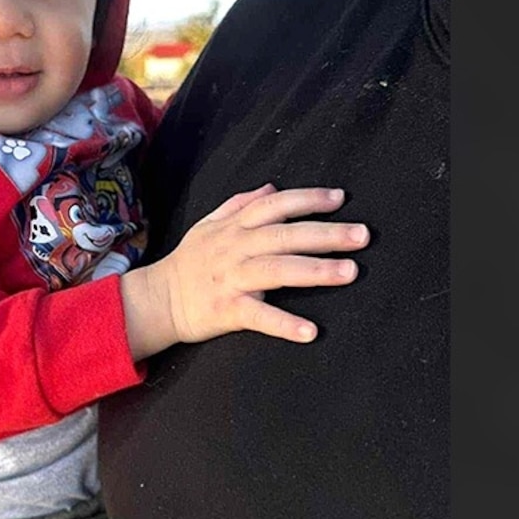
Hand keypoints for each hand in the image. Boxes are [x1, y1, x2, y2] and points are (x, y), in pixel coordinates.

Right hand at [123, 184, 366, 357]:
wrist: (156, 299)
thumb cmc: (188, 262)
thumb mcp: (209, 225)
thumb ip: (240, 204)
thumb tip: (272, 188)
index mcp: (235, 227)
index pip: (276, 205)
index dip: (308, 199)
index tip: (340, 199)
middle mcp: (235, 248)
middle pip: (285, 235)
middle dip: (326, 233)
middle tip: (362, 236)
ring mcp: (232, 279)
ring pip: (278, 271)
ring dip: (315, 271)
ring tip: (350, 273)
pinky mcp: (227, 309)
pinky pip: (259, 316)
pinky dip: (284, 323)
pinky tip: (310, 330)